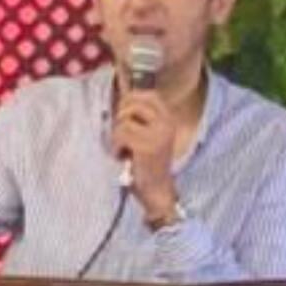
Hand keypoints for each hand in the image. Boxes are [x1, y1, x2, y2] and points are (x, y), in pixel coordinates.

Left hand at [112, 92, 178, 220]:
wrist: (157, 191)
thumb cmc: (147, 163)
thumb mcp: (149, 136)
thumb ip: (140, 118)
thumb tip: (122, 96)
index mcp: (169, 119)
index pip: (149, 94)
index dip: (131, 99)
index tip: (124, 115)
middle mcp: (166, 123)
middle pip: (134, 102)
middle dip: (121, 116)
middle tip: (121, 133)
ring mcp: (158, 133)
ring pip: (124, 120)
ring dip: (116, 135)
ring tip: (124, 148)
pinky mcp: (147, 145)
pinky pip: (121, 134)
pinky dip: (116, 146)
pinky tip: (122, 156)